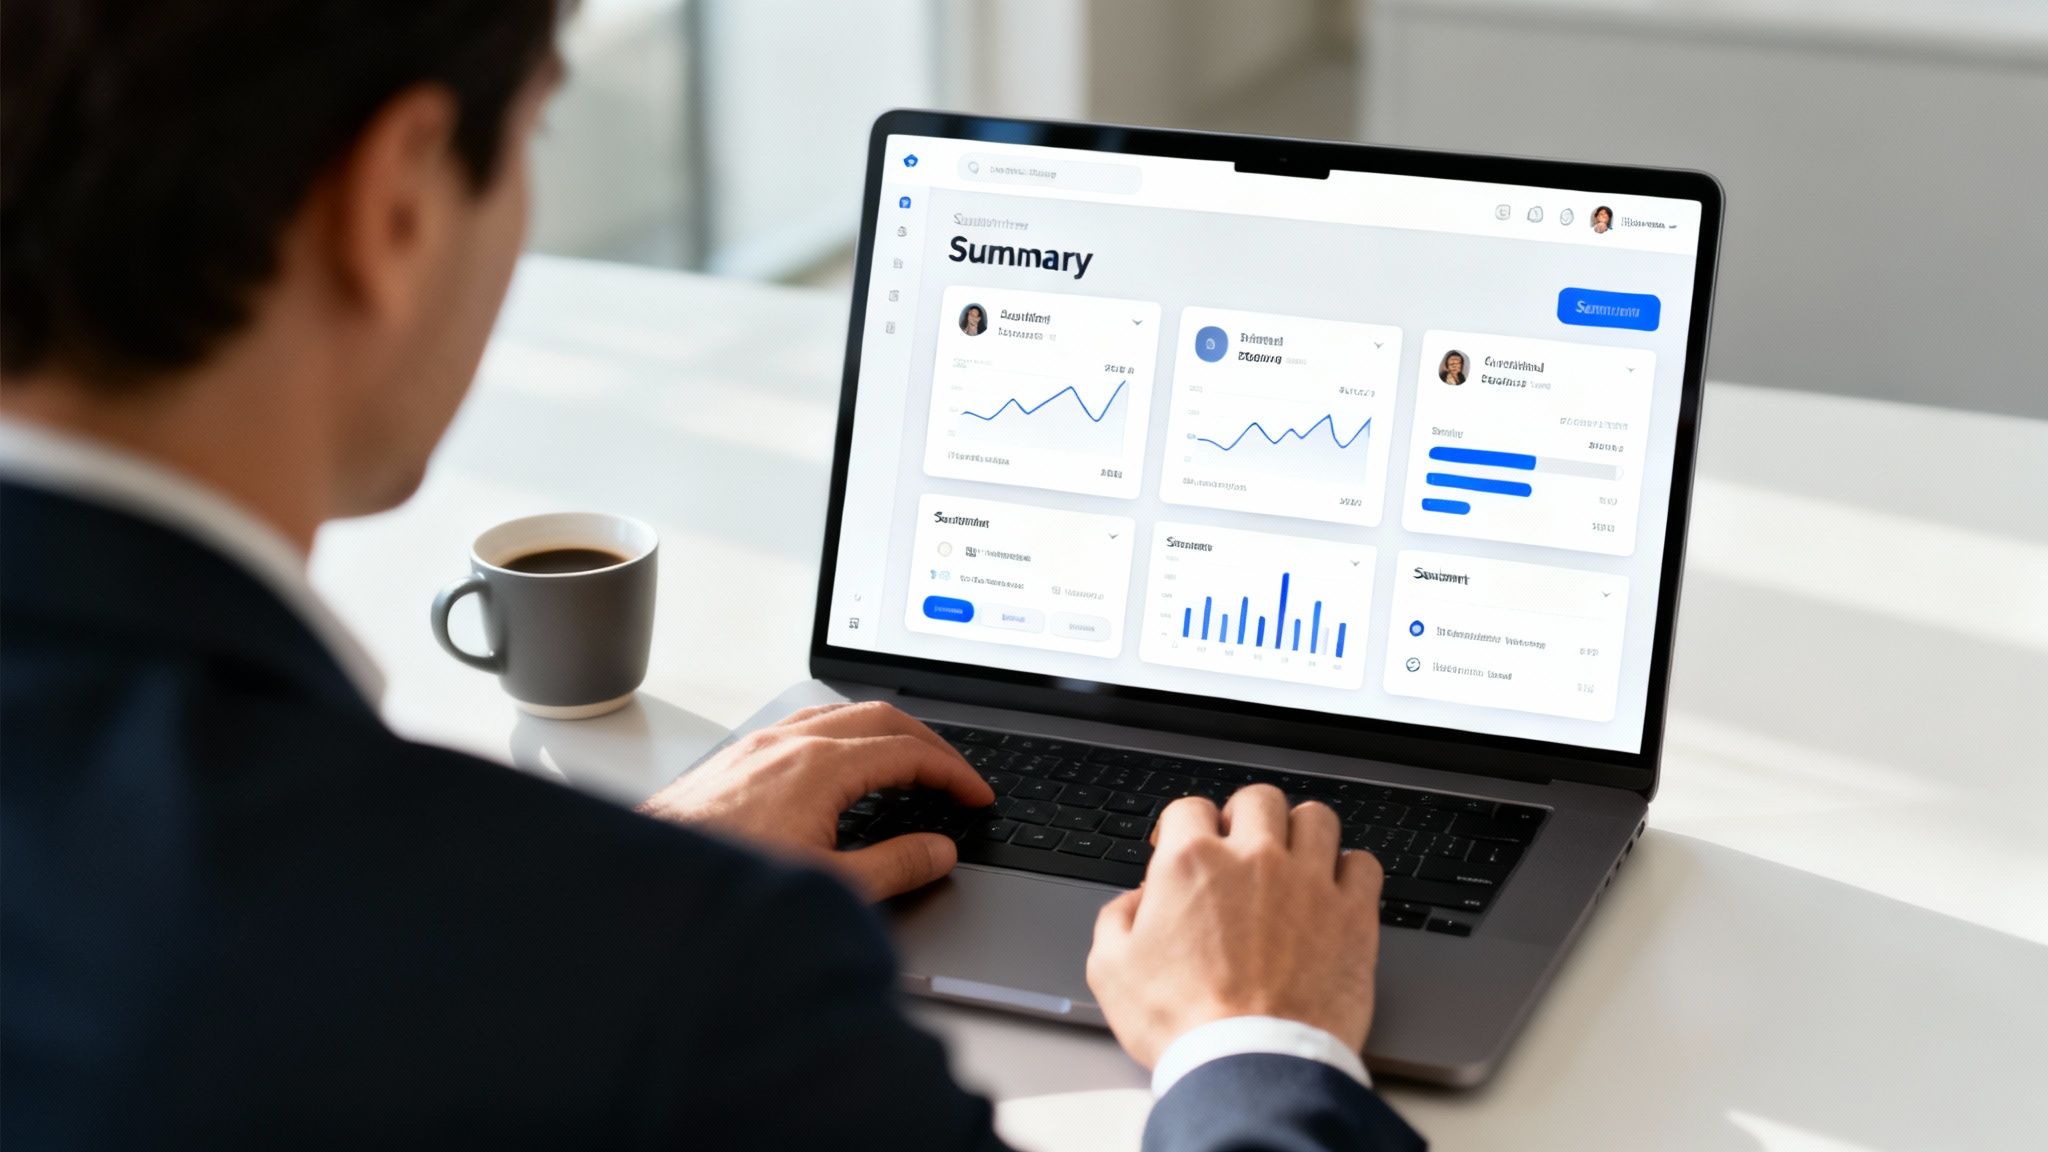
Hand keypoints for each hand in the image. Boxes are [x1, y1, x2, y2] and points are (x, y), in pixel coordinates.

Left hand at [638, 701, 993, 900]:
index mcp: (819, 767)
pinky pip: (806, 726)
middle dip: (929, 744)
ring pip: (841, 715)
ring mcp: (759, 745)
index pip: (909, 752)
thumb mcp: (830, 887)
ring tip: (910, 765)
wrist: (649, 887)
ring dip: (885, 733)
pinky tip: (844, 764)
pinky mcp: (738, 758)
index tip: (975, 796)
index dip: (953, 773)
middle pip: (881, 718)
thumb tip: (939, 851)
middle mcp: (789, 744)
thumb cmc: (729, 887)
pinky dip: (845, 737)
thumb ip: (895, 866)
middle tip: (955, 776)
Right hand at [1085, 784, 1383, 1067]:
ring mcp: (1309, 881)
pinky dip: (1351, 870)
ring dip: (1301, 833)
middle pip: (1259, 799)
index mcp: (1191, 863)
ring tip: (1294, 859)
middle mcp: (1254, 858)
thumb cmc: (1184, 1023)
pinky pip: (1364, 864)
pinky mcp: (1352, 914)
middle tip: (1241, 847)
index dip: (1183, 827)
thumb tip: (1133, 902)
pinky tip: (1336, 890)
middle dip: (1246, 817)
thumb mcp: (1111, 971)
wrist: (1252, 1065)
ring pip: (1316, 818)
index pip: (1189, 808)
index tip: (1184, 846)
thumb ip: (1116, 919)